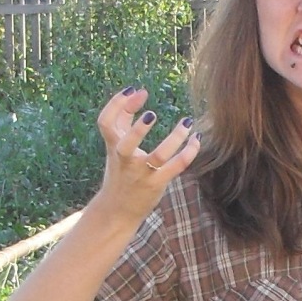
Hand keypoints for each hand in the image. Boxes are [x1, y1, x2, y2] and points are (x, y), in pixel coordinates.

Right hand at [95, 86, 199, 223]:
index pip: (105, 122)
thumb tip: (135, 91)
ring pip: (158, 156)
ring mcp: (141, 173)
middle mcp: (124, 160)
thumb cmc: (121, 171)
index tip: (135, 90)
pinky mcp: (157, 183)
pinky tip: (196, 139)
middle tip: (151, 114)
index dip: (116, 104)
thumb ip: (123, 119)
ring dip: (175, 139)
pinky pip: (176, 167)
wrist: (118, 210)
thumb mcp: (116, 145)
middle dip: (137, 131)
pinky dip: (188, 152)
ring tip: (187, 123)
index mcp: (113, 146)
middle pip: (125, 145)